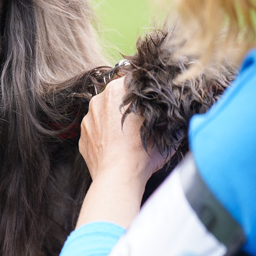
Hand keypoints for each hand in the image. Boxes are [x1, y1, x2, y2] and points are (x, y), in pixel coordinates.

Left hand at [76, 77, 167, 227]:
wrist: (118, 175)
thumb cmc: (143, 150)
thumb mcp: (166, 127)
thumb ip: (167, 111)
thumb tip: (174, 109)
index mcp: (117, 89)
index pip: (131, 80)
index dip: (141, 92)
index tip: (148, 103)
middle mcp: (98, 100)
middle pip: (115, 97)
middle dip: (126, 107)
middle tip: (139, 123)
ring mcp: (87, 119)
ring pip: (104, 114)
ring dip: (113, 122)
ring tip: (127, 139)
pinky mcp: (82, 136)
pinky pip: (95, 132)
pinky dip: (104, 138)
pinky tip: (116, 148)